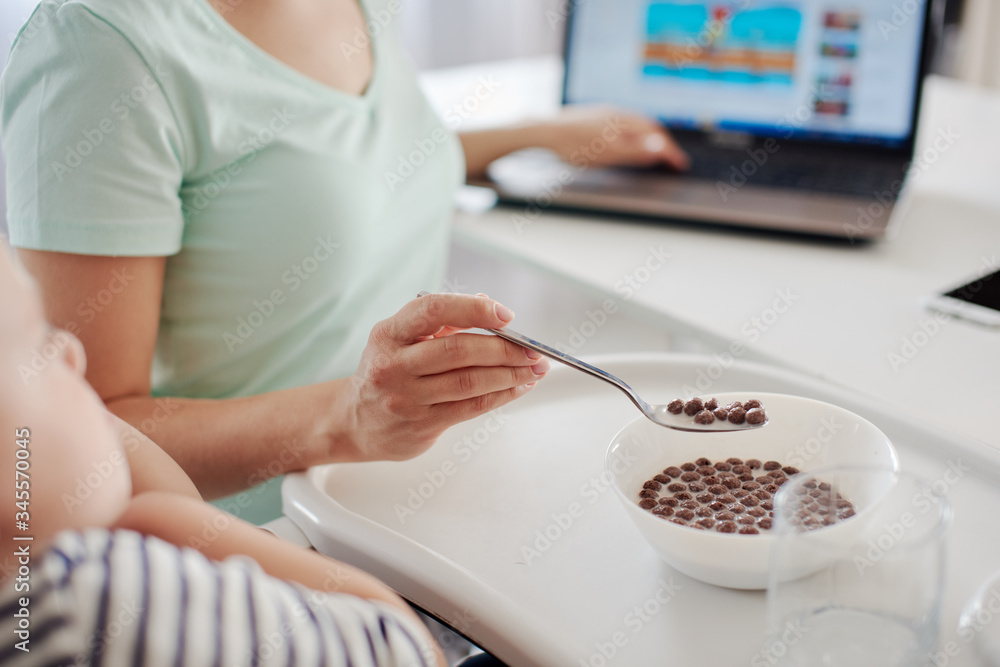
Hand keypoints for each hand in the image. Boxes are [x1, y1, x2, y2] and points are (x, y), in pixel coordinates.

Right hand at [342, 293, 548, 460]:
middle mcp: (393, 365)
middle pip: (458, 351)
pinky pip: (471, 408)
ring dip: (510, 375)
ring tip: (534, 370)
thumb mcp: (401, 339)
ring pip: (469, 382)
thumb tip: (487, 303)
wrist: (354, 422)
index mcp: (388, 334)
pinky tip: (518, 387)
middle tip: (533, 350)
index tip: (505, 315)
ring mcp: (406, 398)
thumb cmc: (387, 371)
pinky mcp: (421, 425)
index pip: (433, 310)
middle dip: (504, 349)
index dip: (473, 310)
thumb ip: (442, 321)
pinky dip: (501, 396)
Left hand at [536, 105, 689, 170]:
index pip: (656, 136)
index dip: (670, 152)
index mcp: (625, 122)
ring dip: (649, 137)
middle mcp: (618, 113)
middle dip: (663, 142)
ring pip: (635, 124)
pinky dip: (634, 133)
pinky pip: (622, 123)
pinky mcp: (594, 115)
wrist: (544, 131)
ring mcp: (605, 112)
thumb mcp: (608, 153)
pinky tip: (626, 140)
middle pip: (648, 127)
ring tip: (654, 150)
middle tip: (673, 158)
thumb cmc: (575, 145)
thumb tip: (662, 147)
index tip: (681, 164)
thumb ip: (636, 151)